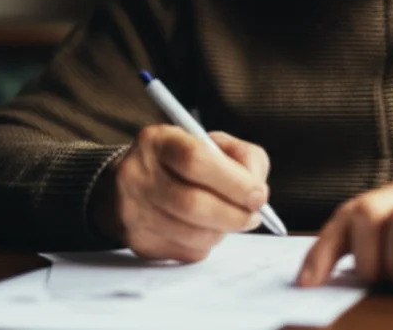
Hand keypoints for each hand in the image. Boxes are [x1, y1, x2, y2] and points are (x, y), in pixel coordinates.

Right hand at [90, 124, 269, 261]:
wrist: (135, 184)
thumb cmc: (185, 162)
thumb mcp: (214, 144)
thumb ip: (245, 158)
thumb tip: (257, 193)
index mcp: (158, 141)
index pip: (195, 160)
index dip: (234, 181)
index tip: (259, 195)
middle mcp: (137, 174)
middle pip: (192, 204)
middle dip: (234, 215)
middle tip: (253, 217)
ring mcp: (133, 210)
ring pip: (192, 234)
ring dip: (222, 232)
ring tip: (229, 220)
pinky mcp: (138, 241)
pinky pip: (186, 252)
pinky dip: (207, 244)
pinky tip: (205, 229)